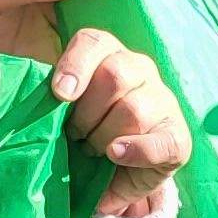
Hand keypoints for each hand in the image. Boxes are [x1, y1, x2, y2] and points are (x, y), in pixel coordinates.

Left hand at [48, 27, 188, 217]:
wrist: (109, 176)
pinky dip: (137, 150)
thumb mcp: (61, 112)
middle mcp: (140, 70)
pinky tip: (116, 154)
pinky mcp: (177, 137)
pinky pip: (162, 142)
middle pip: (115, 75)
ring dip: (103, 136)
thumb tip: (40, 103)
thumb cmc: (78, 134)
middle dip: (86, 112)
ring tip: (92, 150)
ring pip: (134, 109)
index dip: (75, 65)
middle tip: (73, 134)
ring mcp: (162, 101)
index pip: (94, 42)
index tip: (60, 94)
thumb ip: (51, 100)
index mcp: (108, 55)